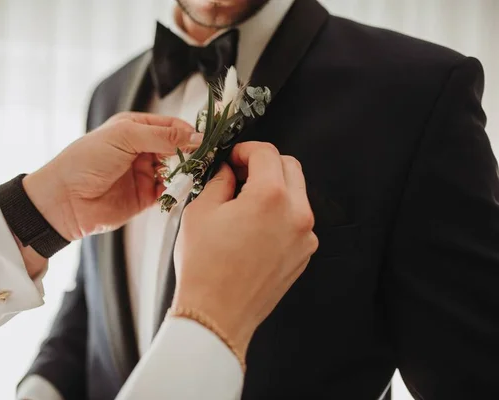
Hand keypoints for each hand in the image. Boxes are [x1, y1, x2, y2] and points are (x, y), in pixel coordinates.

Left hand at [23, 112, 199, 240]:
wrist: (64, 200)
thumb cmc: (85, 161)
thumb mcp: (125, 137)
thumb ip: (162, 136)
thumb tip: (195, 136)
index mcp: (135, 128)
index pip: (171, 125)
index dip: (189, 132)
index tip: (205, 139)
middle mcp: (141, 149)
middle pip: (178, 148)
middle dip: (191, 153)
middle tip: (205, 158)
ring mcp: (144, 173)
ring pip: (177, 171)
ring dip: (187, 172)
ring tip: (194, 174)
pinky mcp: (145, 197)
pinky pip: (169, 192)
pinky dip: (178, 191)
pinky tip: (182, 189)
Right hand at [172, 142, 317, 361]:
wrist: (217, 315)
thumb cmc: (205, 267)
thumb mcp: (201, 212)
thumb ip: (220, 181)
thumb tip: (229, 171)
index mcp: (270, 197)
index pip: (267, 153)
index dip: (246, 150)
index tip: (234, 158)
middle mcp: (296, 214)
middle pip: (290, 167)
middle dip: (265, 164)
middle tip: (240, 174)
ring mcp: (304, 236)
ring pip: (297, 194)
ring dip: (275, 188)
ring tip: (245, 204)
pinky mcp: (304, 254)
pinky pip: (297, 220)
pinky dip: (280, 214)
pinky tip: (255, 227)